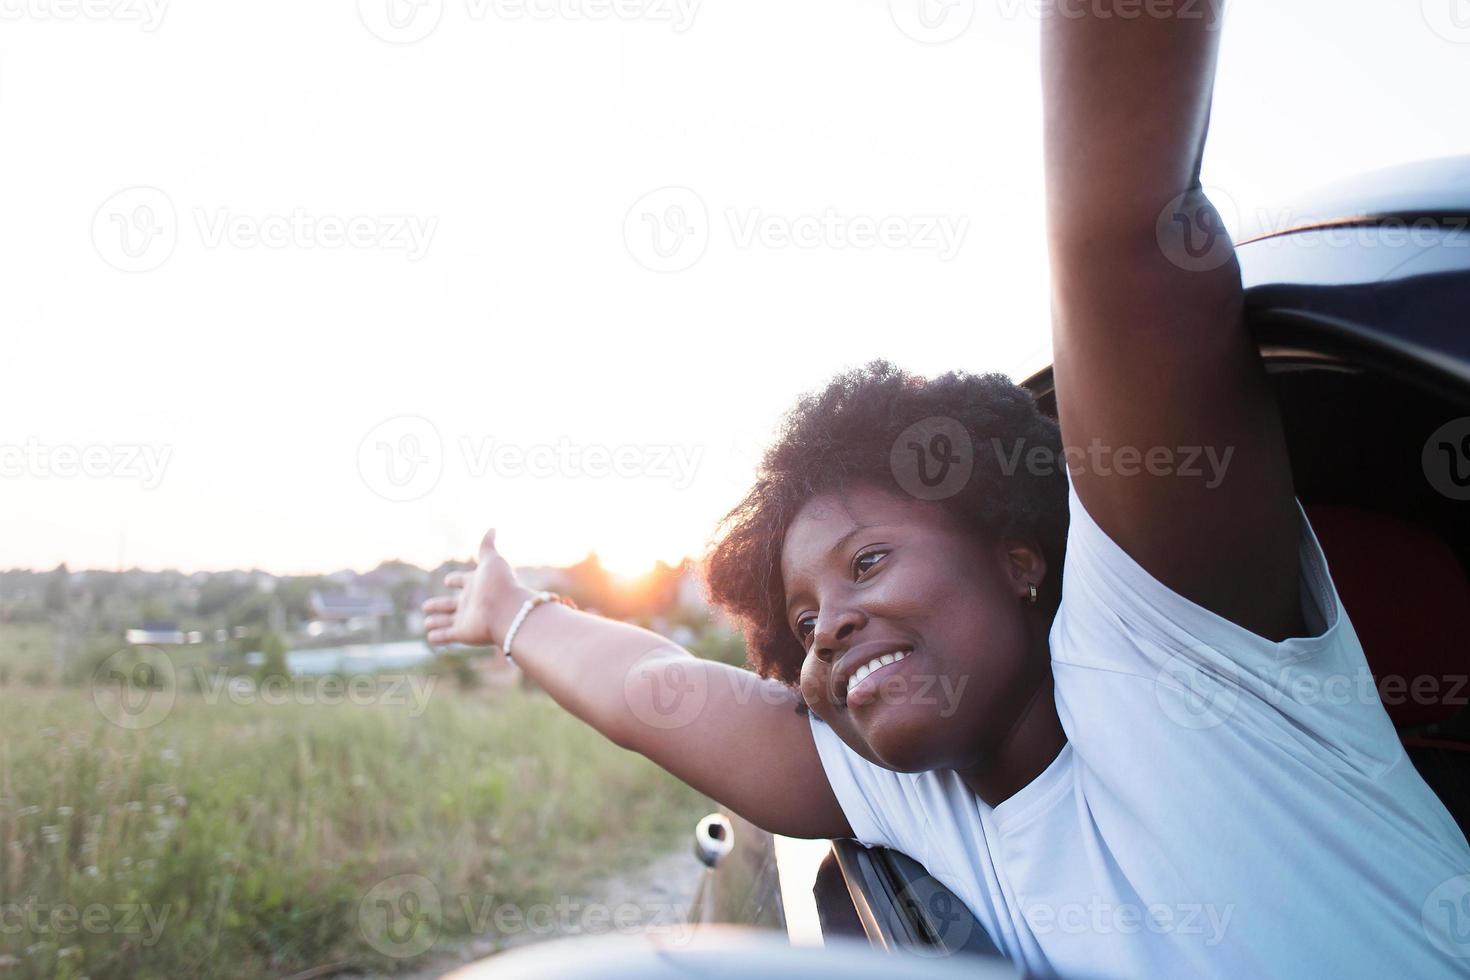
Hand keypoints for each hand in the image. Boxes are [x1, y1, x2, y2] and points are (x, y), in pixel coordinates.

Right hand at [421, 529, 532, 647]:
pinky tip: (430, 638)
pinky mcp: (462, 633)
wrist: (508, 611)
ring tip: (426, 623)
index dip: (455, 580)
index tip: (448, 580)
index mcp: (477, 584)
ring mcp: (466, 619)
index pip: (463, 580)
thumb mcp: (492, 561)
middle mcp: (471, 602)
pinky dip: (437, 637)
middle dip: (439, 605)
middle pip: (451, 603)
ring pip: (447, 621)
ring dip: (437, 622)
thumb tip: (492, 528)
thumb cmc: (500, 584)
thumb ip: (487, 546)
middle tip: (426, 606)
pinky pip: (446, 636)